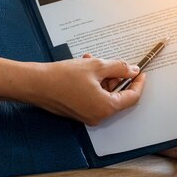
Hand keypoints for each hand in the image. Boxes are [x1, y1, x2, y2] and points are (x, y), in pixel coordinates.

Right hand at [0, 56, 144, 125]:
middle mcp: (98, 115)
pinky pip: (91, 97)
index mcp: (106, 107)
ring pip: (103, 94)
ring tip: (92, 60)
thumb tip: (132, 70)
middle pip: (116, 95)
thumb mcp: (96, 66)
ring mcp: (86, 115)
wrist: (36, 84)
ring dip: (102, 77)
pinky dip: (92, 83)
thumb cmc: (63, 77)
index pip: (132, 97)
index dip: (138, 82)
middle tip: (111, 62)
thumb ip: (118, 68)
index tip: (140, 71)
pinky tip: (84, 67)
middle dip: (115, 77)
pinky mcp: (76, 111)